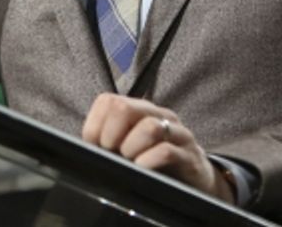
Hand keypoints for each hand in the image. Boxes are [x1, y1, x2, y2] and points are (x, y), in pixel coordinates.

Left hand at [81, 94, 234, 203]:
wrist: (196, 180)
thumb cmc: (156, 162)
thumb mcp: (130, 147)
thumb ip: (109, 141)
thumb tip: (85, 147)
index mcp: (139, 110)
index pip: (108, 101)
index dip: (95, 125)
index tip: (96, 146)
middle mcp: (158, 115)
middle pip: (125, 108)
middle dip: (111, 134)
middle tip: (112, 153)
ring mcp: (176, 133)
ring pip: (149, 127)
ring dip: (131, 148)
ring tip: (130, 161)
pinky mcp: (189, 155)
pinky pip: (167, 151)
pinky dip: (149, 160)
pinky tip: (143, 167)